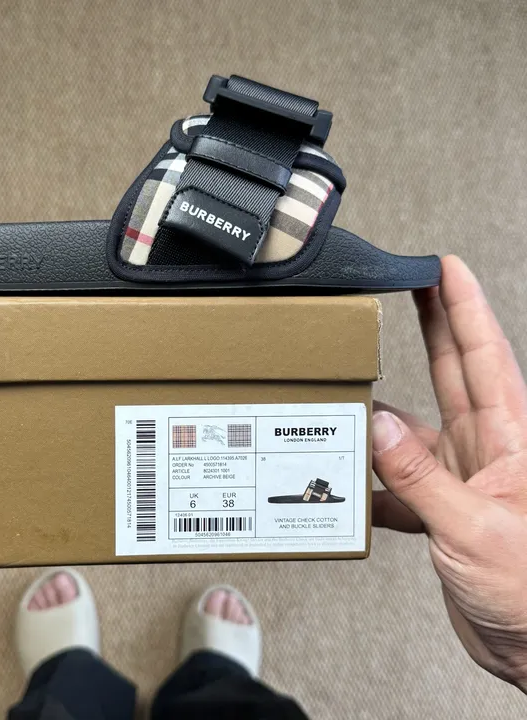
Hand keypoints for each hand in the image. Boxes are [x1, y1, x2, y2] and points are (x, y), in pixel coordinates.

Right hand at [372, 255, 526, 690]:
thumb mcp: (472, 529)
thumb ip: (418, 475)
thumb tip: (378, 424)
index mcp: (511, 440)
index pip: (483, 355)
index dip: (464, 307)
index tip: (444, 268)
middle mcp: (487, 450)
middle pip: (452, 371)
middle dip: (430, 324)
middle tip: (407, 288)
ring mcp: (462, 477)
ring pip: (415, 425)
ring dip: (384, 408)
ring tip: (350, 388)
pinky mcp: (441, 508)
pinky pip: (398, 477)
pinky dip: (372, 476)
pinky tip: (350, 478)